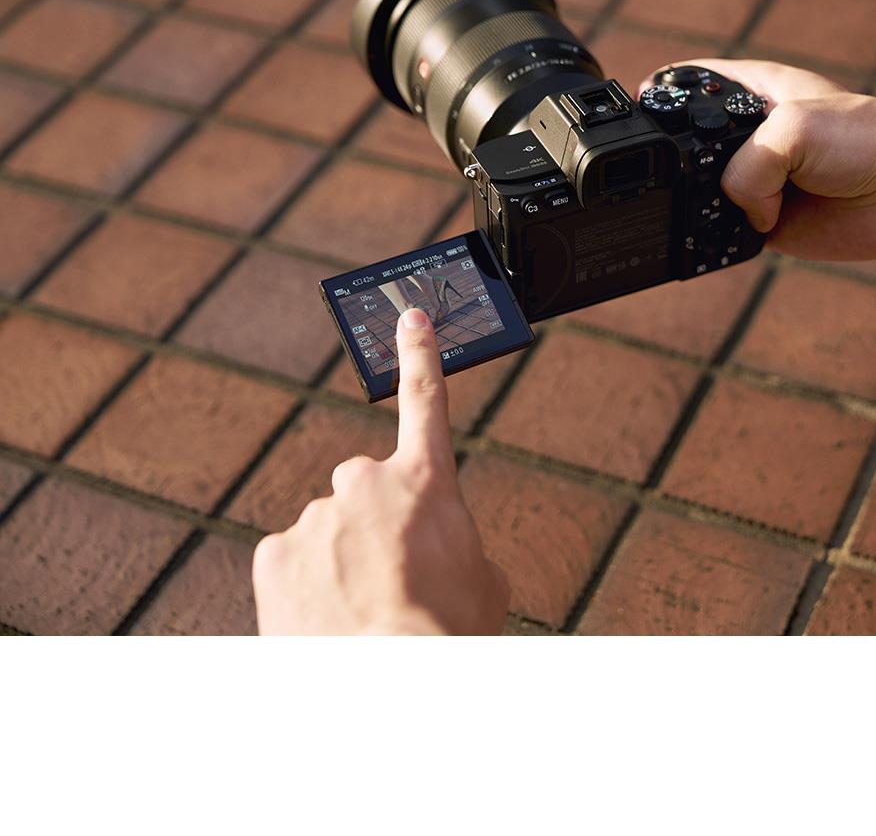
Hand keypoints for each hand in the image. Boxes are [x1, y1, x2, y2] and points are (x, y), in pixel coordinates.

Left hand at [252, 309, 508, 634]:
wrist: (392, 677)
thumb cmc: (449, 633)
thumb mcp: (482, 580)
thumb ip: (456, 542)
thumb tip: (436, 549)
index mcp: (427, 480)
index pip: (425, 399)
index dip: (420, 354)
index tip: (409, 316)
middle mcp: (365, 482)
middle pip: (366, 490)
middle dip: (375, 524)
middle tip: (392, 576)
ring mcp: (316, 515)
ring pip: (327, 531)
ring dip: (341, 563)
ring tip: (361, 611)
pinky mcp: (274, 552)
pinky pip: (292, 561)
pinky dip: (305, 586)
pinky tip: (326, 619)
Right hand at [643, 58, 875, 260]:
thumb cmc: (868, 141)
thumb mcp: (794, 129)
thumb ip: (746, 167)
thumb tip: (740, 209)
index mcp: (754, 90)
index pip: (689, 83)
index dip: (660, 95)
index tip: (640, 112)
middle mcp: (750, 134)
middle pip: (686, 146)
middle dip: (678, 162)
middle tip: (693, 172)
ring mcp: (758, 178)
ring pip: (701, 194)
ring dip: (706, 204)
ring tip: (745, 202)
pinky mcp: (767, 219)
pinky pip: (725, 230)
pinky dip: (727, 234)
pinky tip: (755, 227)